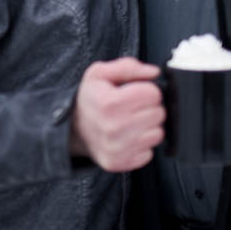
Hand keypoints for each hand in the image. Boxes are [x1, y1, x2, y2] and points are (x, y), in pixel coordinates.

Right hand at [69, 57, 164, 171]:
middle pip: (159, 114)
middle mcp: (114, 127)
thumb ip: (128, 67)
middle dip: (148, 108)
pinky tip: (128, 137)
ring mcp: (117, 148)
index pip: (153, 94)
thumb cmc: (89, 99)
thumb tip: (154, 73)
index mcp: (110, 102)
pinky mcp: (120, 162)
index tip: (134, 93)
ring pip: (157, 134)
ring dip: (147, 127)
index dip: (145, 90)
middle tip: (131, 108)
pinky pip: (149, 153)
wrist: (72, 128)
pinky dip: (141, 145)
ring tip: (130, 122)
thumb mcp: (99, 73)